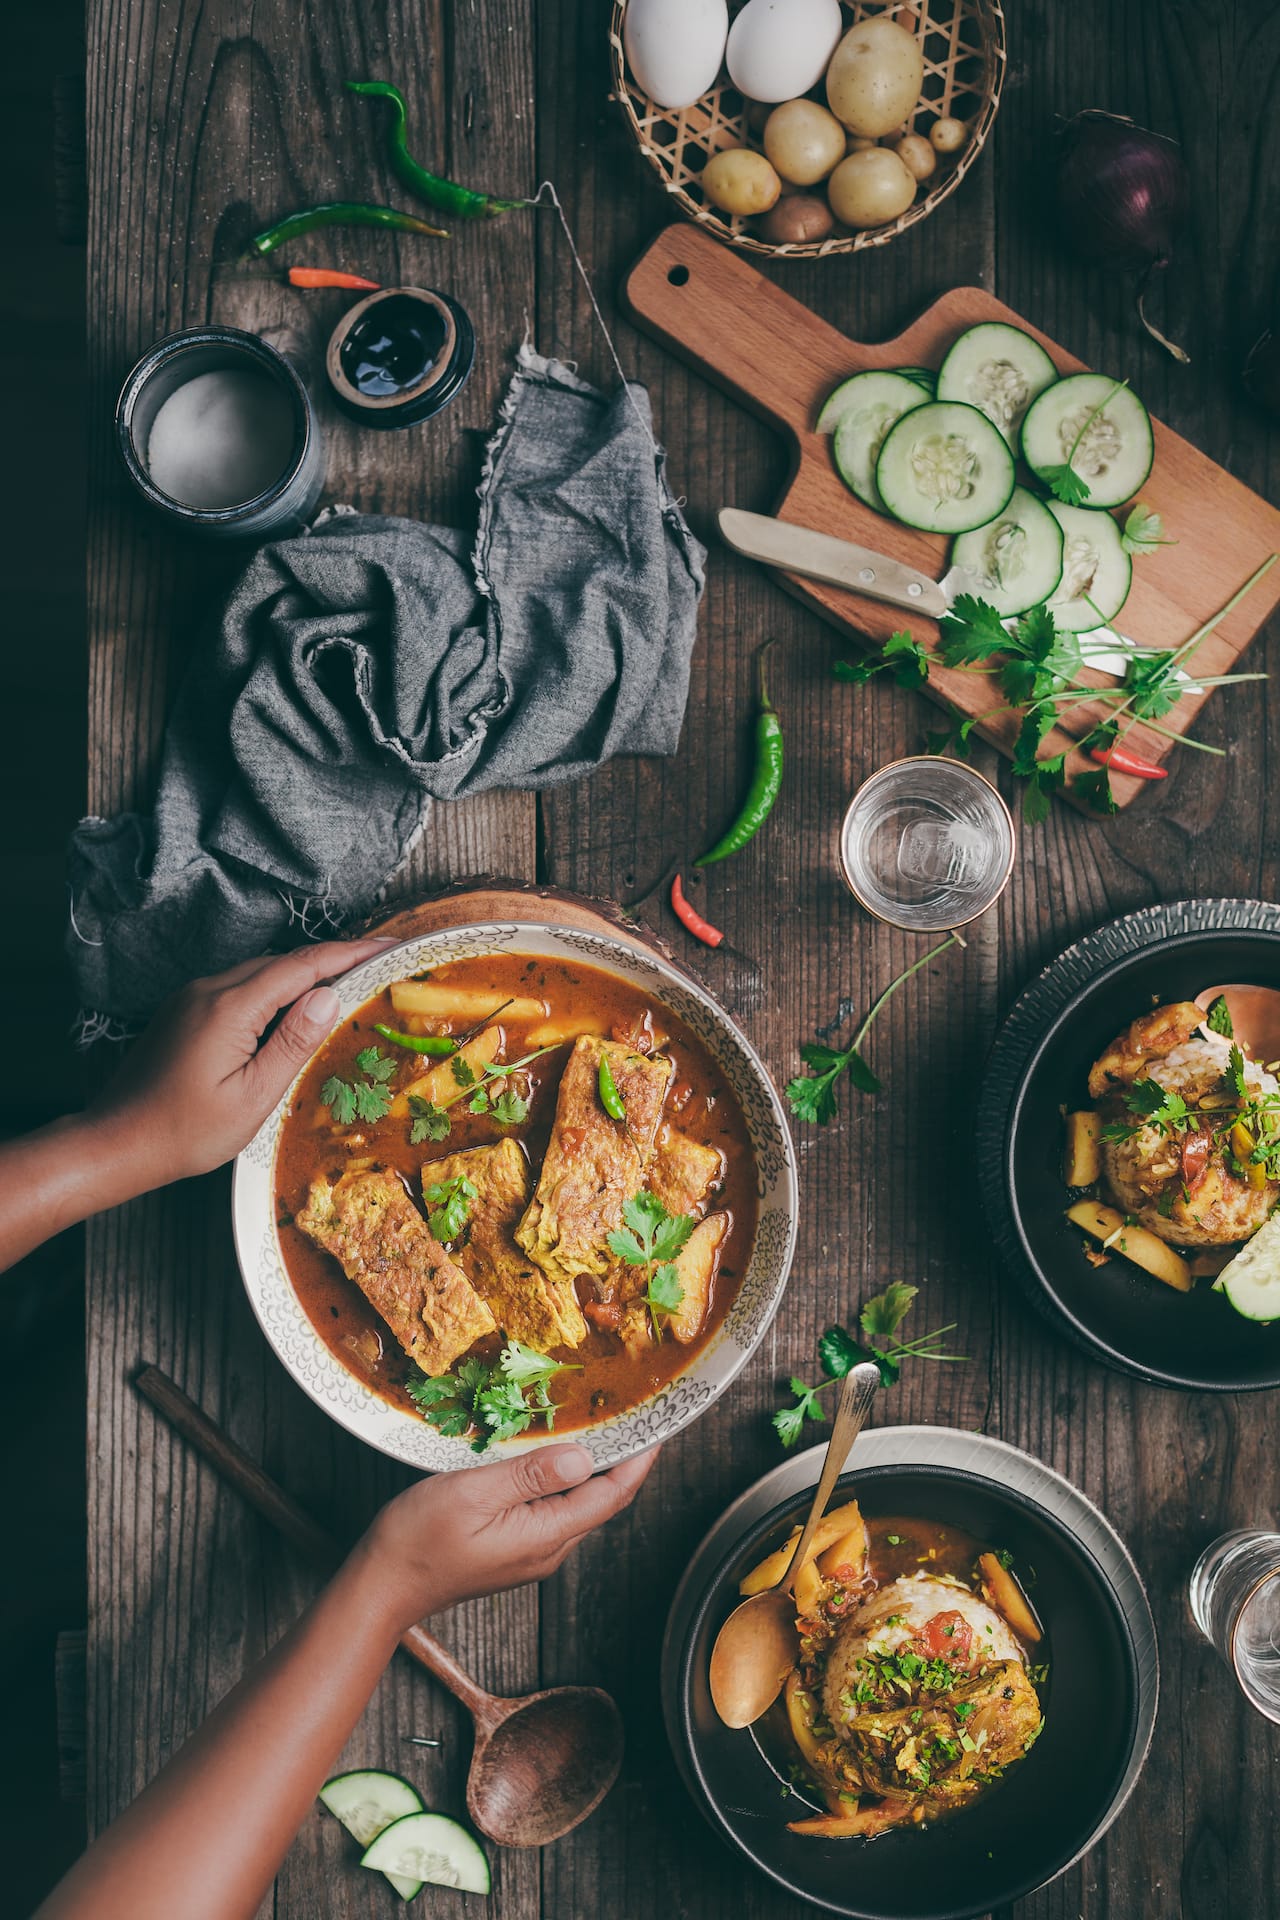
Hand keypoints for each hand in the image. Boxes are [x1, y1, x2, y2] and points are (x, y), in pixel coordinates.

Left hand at [84, 938, 395, 1187]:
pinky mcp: (184, 1011)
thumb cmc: (184, 1132)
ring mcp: (192, 997)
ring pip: (260, 972)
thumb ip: (293, 1043)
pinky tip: (293, 1008)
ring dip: (303, 974)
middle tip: (377, 963)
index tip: (388, 944)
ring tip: (346, 982)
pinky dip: (274, 989)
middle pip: (282, 962)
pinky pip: (240, 986)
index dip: (350, 953)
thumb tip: (329, 996)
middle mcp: (208, 990)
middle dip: (332, 958)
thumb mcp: (251, 1096)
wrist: (117, 1142)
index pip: (302, 966)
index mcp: (229, 1008)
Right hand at [362, 1444, 657, 1629]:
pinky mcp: (513, 1549)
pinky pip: (551, 1510)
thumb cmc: (419, 1540)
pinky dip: (561, 1480)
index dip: (639, 1460)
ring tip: (595, 1425)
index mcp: (546, 1536)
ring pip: (576, 1505)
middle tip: (629, 1413)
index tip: (657, 1427)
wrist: (382, 1586)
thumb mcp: (474, 1493)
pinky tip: (548, 1455)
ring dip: (590, 1468)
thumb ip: (530, 1475)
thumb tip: (583, 1458)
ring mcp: (531, 1553)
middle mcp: (548, 1549)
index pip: (611, 1495)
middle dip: (620, 1459)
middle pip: (600, 1500)